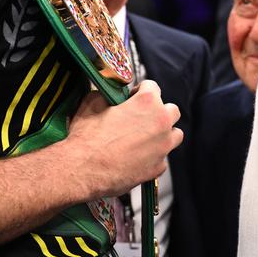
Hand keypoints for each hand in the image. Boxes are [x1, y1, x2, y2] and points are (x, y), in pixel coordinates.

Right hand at [66, 80, 182, 197]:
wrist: (82, 170)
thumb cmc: (87, 137)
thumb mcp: (92, 102)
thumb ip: (108, 95)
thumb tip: (110, 96)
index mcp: (147, 102)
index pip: (153, 86)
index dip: (140, 90)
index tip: (132, 97)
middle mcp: (161, 123)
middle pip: (171, 111)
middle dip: (158, 111)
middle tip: (141, 117)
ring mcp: (162, 147)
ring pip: (174, 135)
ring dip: (163, 134)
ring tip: (144, 137)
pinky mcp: (158, 167)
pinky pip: (162, 158)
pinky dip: (153, 156)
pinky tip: (137, 157)